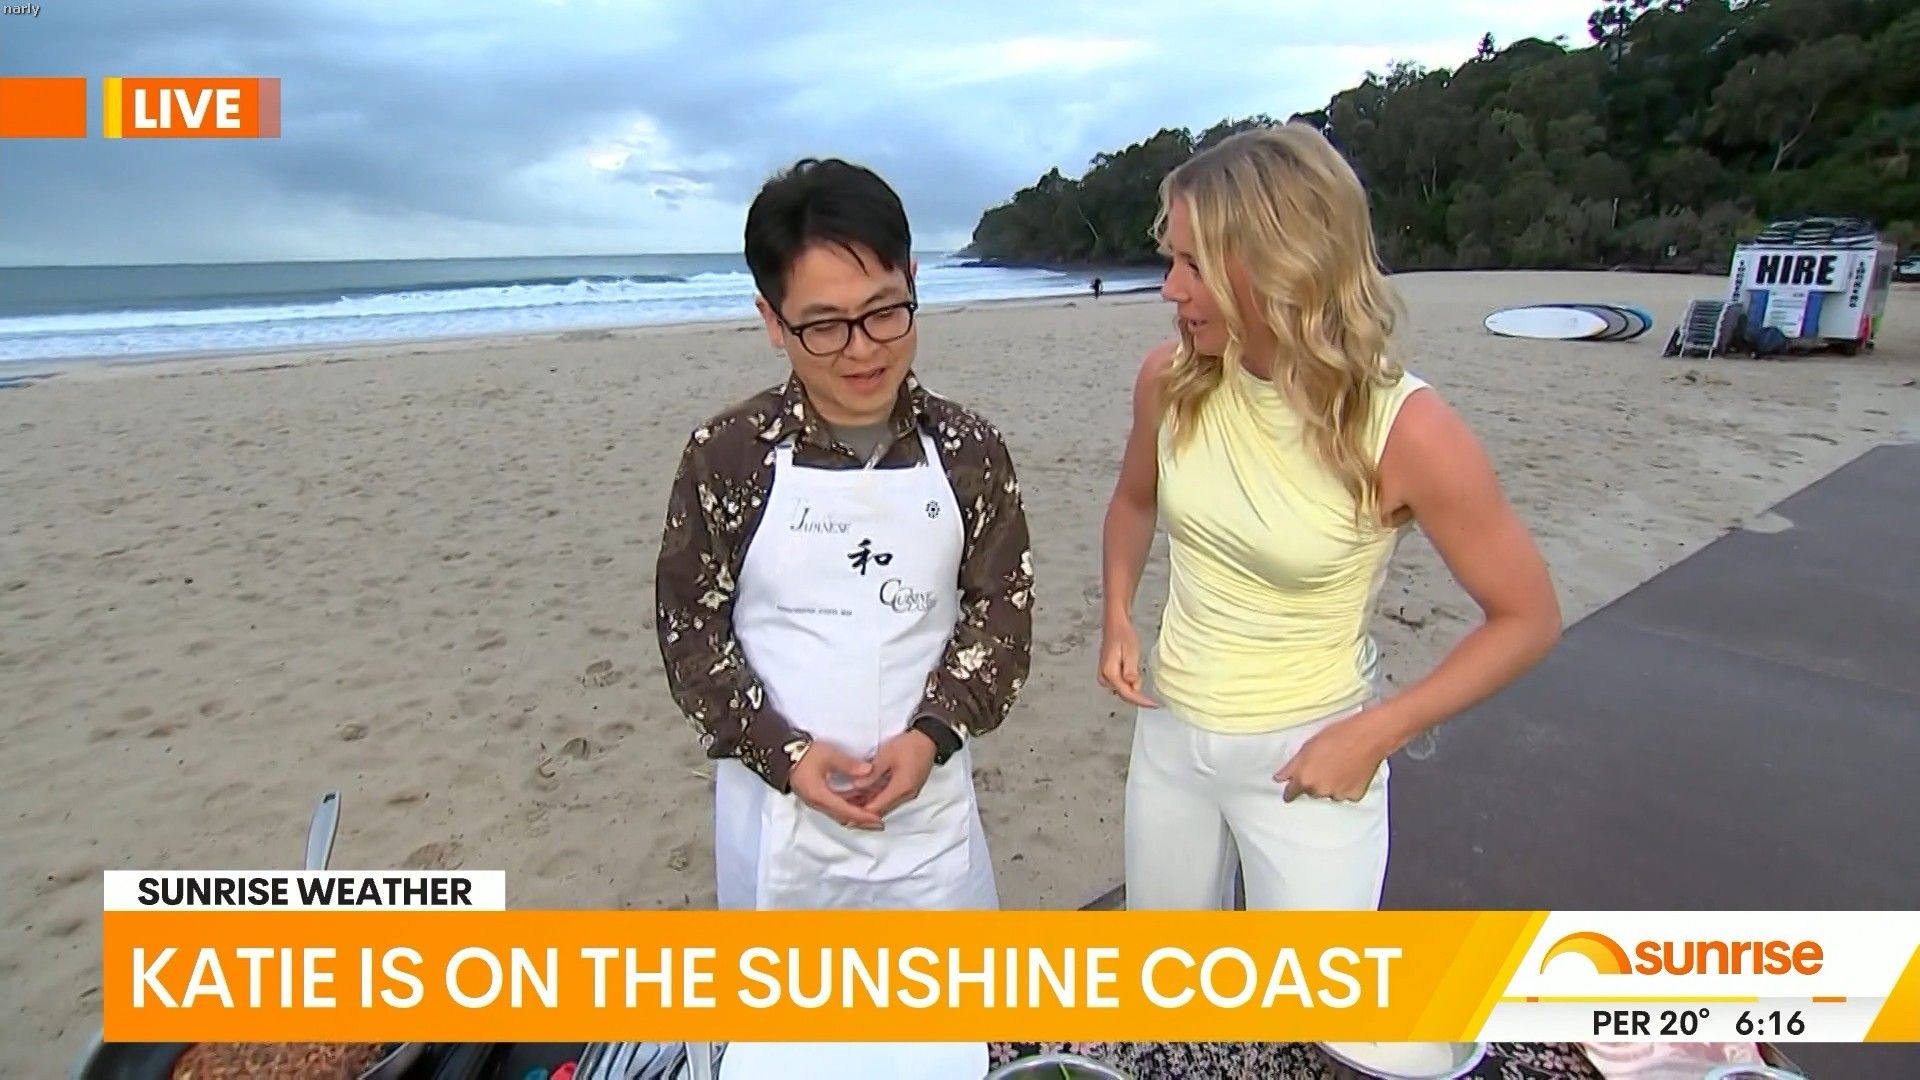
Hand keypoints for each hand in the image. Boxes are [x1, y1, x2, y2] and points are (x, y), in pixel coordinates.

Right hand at [789, 742, 882, 829]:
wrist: (780, 753)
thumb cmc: (804, 754)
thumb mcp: (828, 756)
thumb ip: (849, 764)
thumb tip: (869, 770)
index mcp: (820, 796)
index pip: (846, 811)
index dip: (863, 816)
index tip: (878, 820)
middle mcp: (817, 803)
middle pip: (843, 817)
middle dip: (861, 820)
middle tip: (879, 822)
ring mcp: (815, 801)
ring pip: (838, 813)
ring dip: (855, 813)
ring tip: (872, 810)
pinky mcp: (815, 796)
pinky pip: (834, 806)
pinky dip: (848, 806)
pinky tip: (858, 799)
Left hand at [848, 730, 937, 819]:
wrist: (928, 739)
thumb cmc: (908, 745)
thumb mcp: (886, 756)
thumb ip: (871, 773)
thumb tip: (856, 786)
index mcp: (901, 788)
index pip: (877, 807)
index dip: (859, 811)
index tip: (844, 808)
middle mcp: (906, 796)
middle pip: (881, 810)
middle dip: (862, 810)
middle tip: (844, 807)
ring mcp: (908, 794)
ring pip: (885, 806)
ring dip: (869, 805)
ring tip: (850, 802)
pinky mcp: (908, 790)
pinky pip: (890, 800)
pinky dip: (877, 799)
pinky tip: (864, 795)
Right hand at [1098, 618, 1156, 707]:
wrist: (1115, 626)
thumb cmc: (1123, 635)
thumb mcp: (1131, 652)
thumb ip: (1131, 670)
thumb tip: (1133, 685)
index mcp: (1109, 672)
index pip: (1127, 693)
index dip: (1141, 701)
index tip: (1153, 704)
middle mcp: (1104, 677)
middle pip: (1124, 695)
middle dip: (1138, 696)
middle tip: (1153, 698)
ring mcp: (1104, 677)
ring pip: (1122, 691)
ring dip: (1134, 690)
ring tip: (1142, 678)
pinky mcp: (1107, 675)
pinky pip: (1120, 686)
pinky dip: (1130, 686)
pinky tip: (1136, 678)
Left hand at [1273, 712, 1394, 801]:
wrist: (1367, 737)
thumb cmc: (1337, 736)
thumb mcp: (1308, 747)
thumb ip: (1291, 767)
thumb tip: (1278, 778)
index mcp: (1305, 779)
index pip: (1291, 793)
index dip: (1291, 791)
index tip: (1291, 790)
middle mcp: (1319, 790)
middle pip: (1311, 792)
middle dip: (1314, 783)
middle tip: (1323, 766)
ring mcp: (1337, 794)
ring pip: (1329, 793)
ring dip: (1330, 785)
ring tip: (1338, 766)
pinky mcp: (1354, 795)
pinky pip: (1346, 794)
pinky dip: (1346, 787)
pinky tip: (1350, 772)